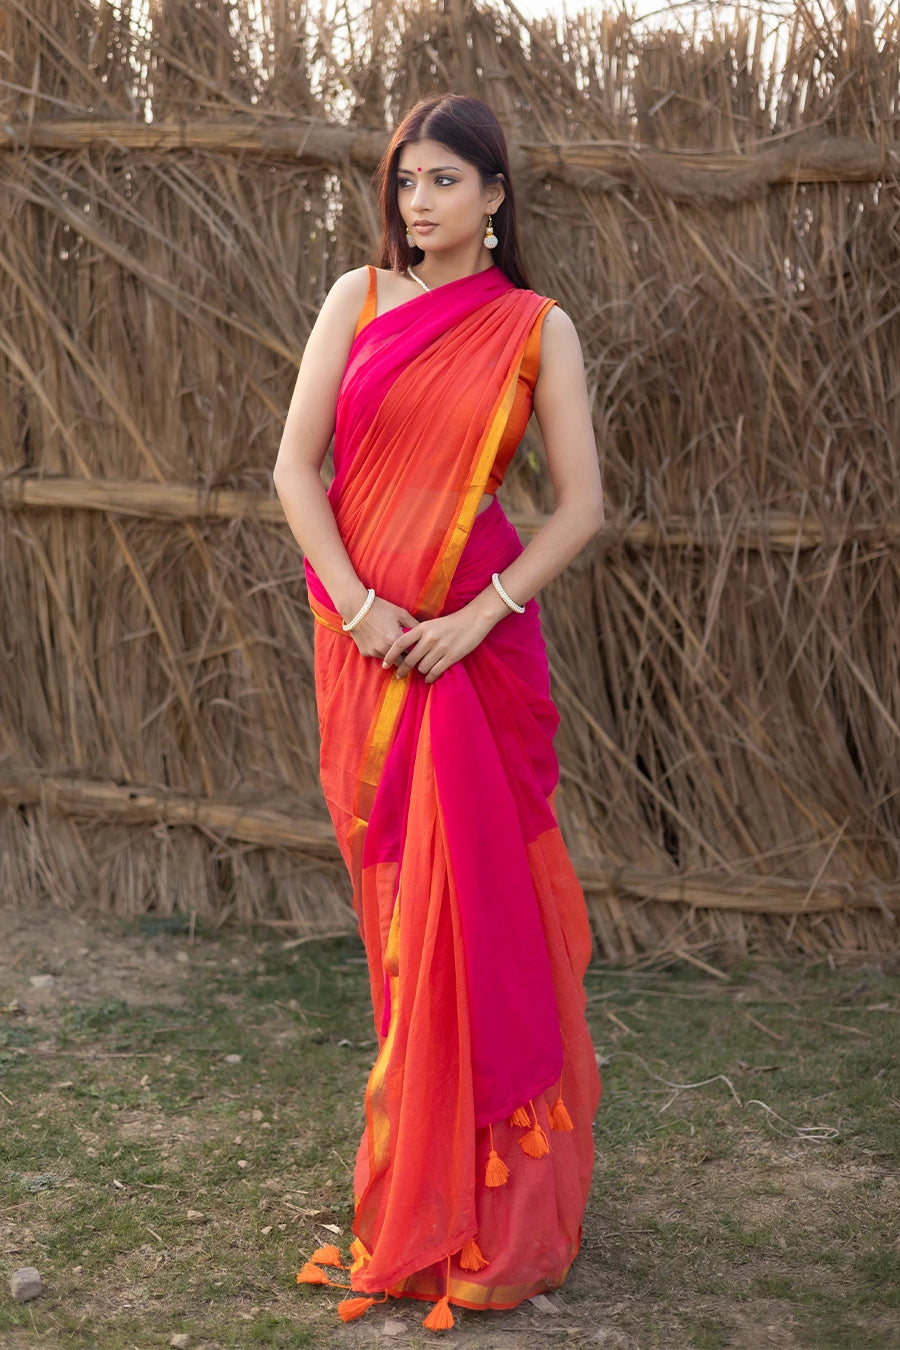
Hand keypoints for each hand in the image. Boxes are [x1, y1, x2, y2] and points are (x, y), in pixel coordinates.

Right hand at [344, 595, 418, 659]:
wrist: (356, 607)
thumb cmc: (381, 608)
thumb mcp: (401, 614)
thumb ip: (415, 626)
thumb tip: (426, 634)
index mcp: (396, 641)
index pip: (411, 656)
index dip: (416, 656)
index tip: (420, 655)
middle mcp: (385, 650)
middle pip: (400, 663)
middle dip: (405, 660)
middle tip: (410, 657)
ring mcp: (374, 652)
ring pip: (388, 660)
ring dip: (392, 656)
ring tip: (393, 646)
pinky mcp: (365, 652)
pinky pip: (376, 655)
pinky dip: (380, 651)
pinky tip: (379, 641)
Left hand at [380, 605, 495, 683]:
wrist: (474, 620)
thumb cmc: (452, 622)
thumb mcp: (432, 623)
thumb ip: (419, 634)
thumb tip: (405, 648)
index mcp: (423, 628)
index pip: (400, 643)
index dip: (390, 655)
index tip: (385, 664)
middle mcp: (429, 638)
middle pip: (409, 659)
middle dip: (402, 670)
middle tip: (399, 675)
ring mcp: (440, 648)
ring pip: (422, 667)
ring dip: (421, 672)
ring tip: (421, 672)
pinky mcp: (451, 657)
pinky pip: (435, 672)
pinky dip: (430, 677)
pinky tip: (429, 678)